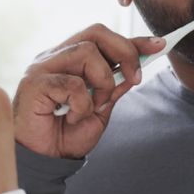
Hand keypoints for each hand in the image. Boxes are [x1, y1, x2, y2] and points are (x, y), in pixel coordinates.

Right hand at [13, 24, 164, 158]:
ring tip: (95, 107)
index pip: (103, 38)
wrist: (43, 160)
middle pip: (96, 33)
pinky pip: (73, 83)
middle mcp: (55, 57)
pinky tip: (72, 118)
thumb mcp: (100, 110)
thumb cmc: (66, 136)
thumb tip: (134, 70)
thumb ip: (114, 88)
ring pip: (87, 52)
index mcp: (69, 60)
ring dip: (103, 82)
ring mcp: (42, 67)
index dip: (133, 40)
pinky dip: (82, 105)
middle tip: (134, 80)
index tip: (159, 45)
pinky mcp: (34, 83)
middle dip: (125, 53)